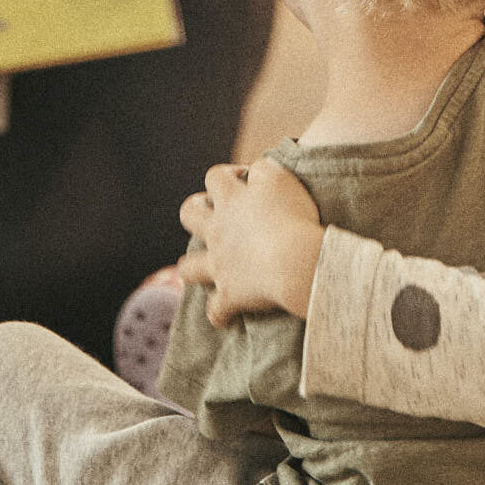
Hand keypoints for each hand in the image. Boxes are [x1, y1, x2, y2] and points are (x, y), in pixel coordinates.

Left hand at [178, 158, 325, 325]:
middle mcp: (218, 230)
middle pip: (189, 215)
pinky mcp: (230, 295)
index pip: (215, 177)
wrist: (295, 261)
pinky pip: (216, 310)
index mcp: (230, 200)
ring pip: (189, 267)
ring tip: (204, 268)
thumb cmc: (293, 217)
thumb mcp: (282, 178)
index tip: (247, 180)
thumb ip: (265, 169)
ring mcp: (220, 265)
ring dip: (193, 267)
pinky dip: (220, 313)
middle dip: (195, 211)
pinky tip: (224, 316)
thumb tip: (256, 170)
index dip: (227, 175)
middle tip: (213, 214)